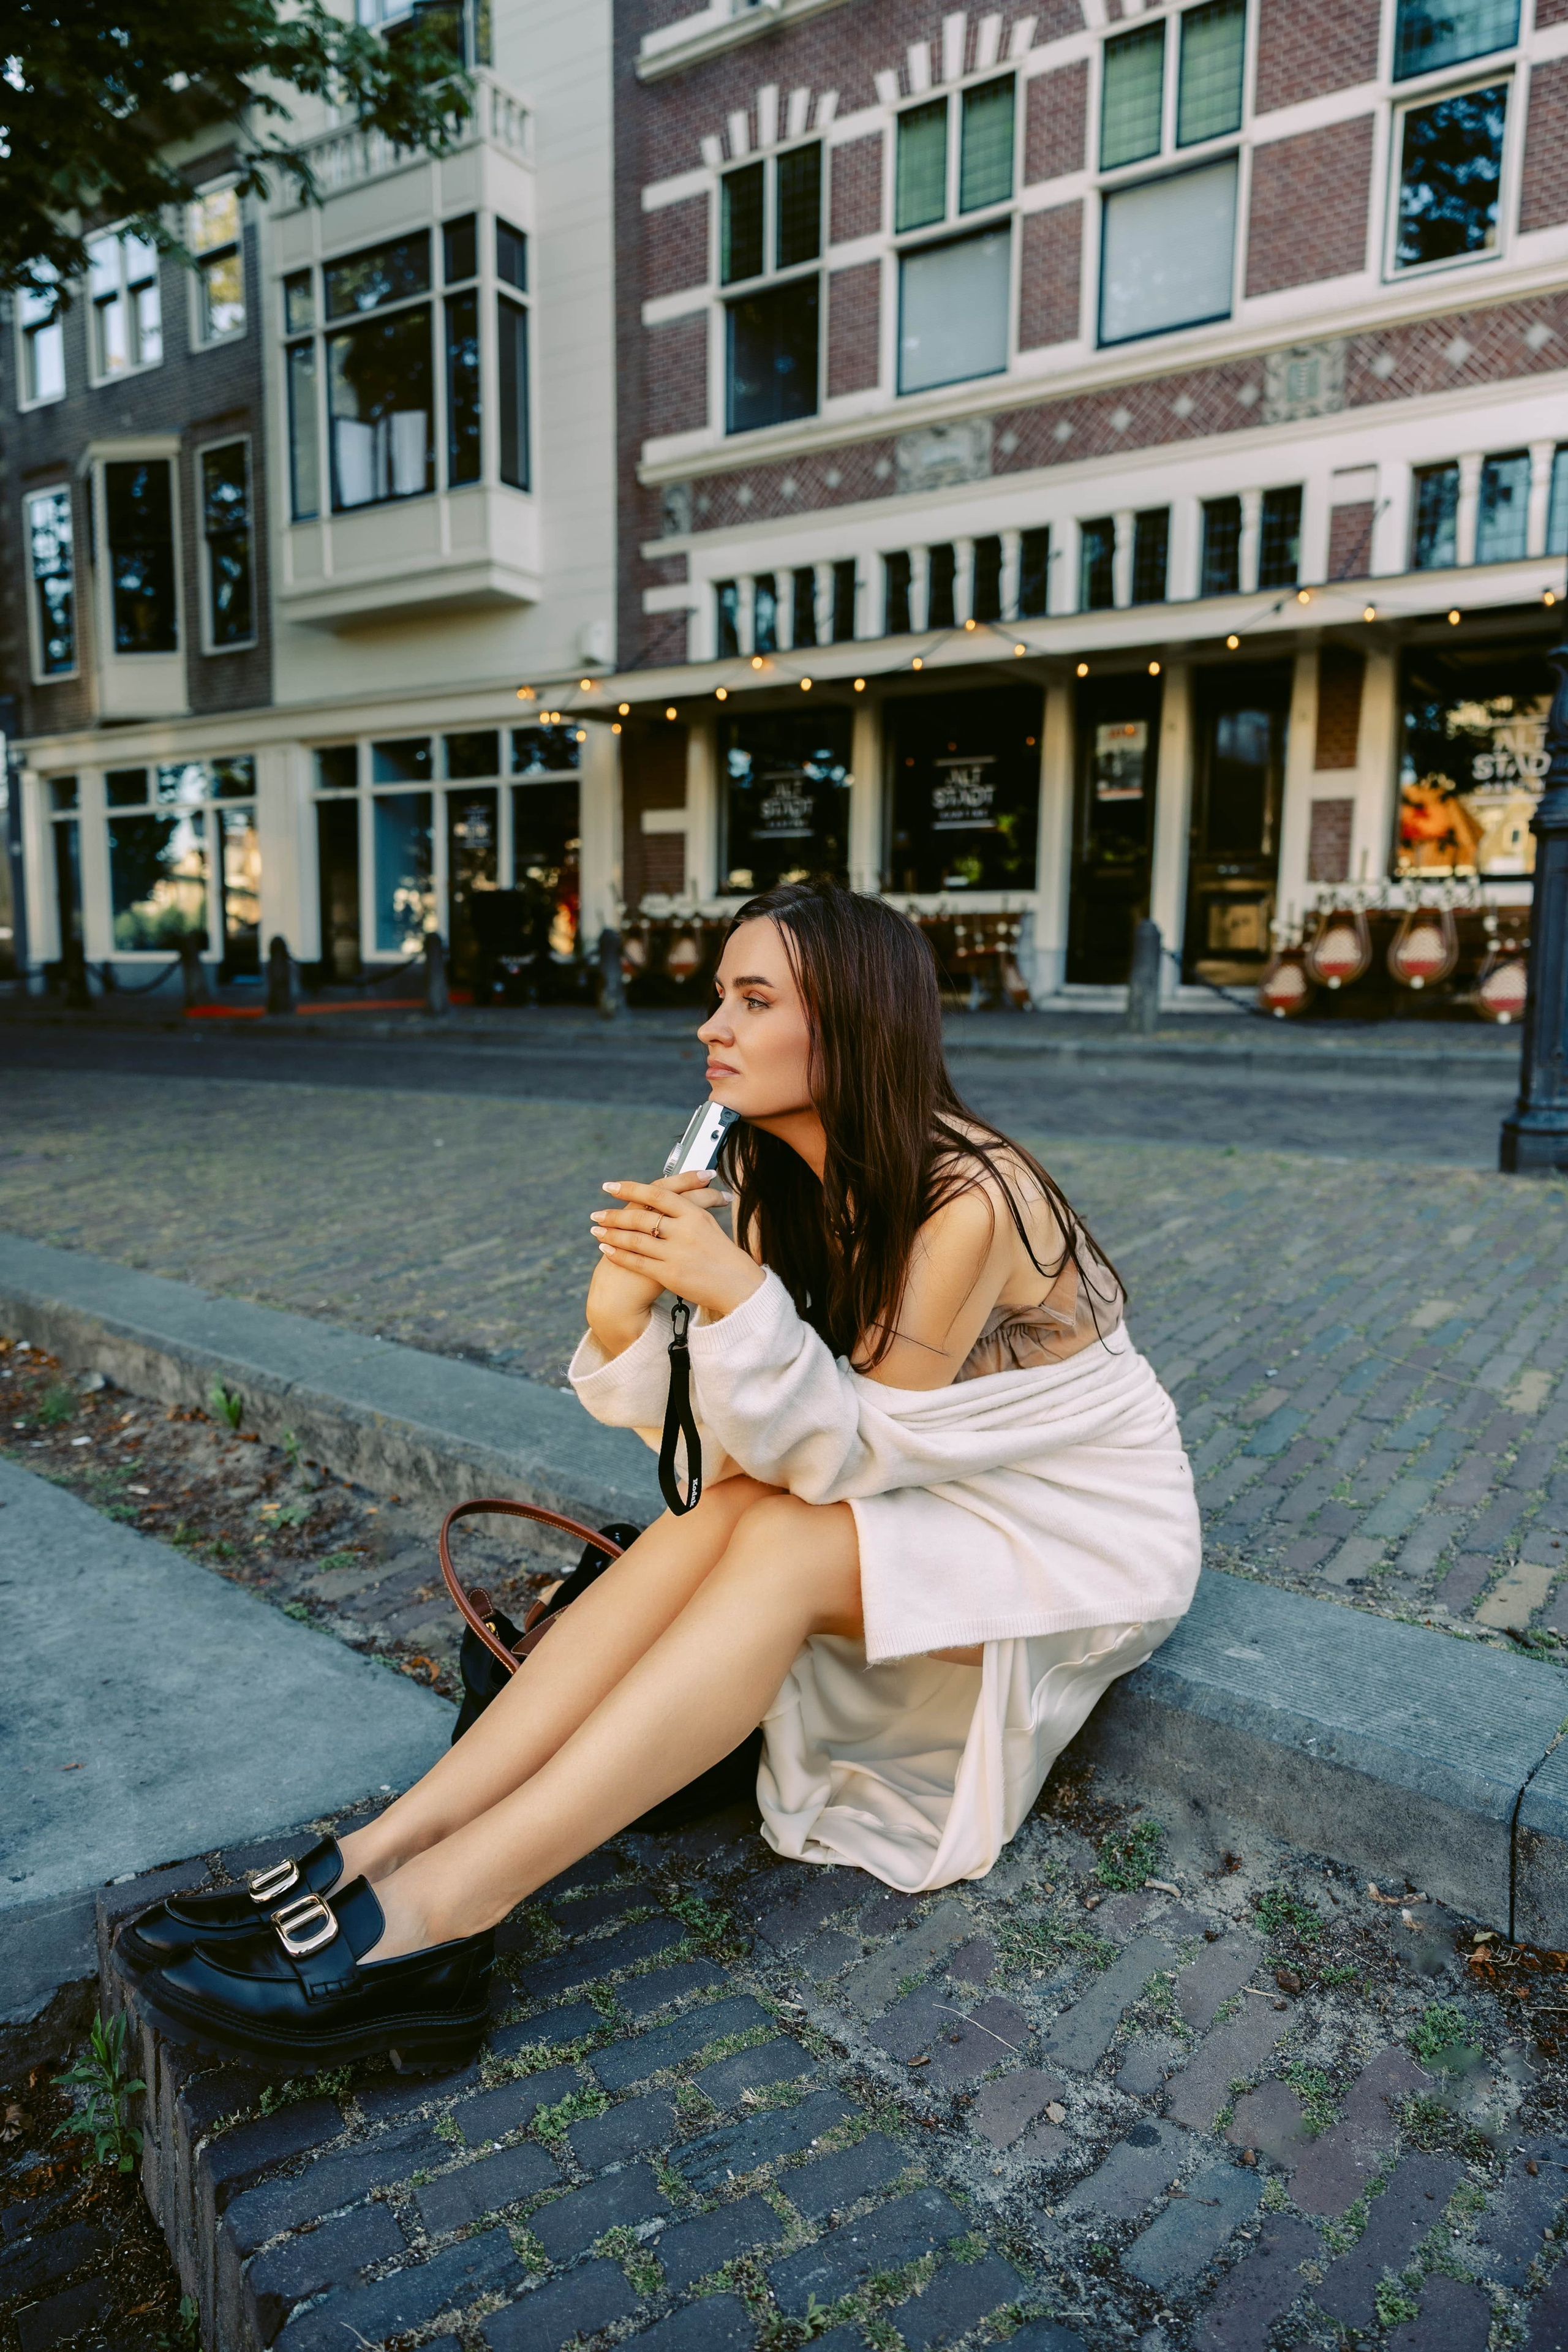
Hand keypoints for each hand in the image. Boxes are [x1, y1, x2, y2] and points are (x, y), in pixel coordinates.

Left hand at [591, 1169, 764, 1321]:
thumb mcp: (708, 1225)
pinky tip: (606, 1249)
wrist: (738, 1287)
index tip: (610, 1186)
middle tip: (596, 1213)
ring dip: (611, 1233)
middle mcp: (684, 1231)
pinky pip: (637, 1262)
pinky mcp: (670, 1274)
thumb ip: (687, 1209)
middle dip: (614, 1214)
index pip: (657, 1193)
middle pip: (641, 1216)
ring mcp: (676, 1253)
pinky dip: (618, 1254)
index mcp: (695, 1214)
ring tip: (596, 1229)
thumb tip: (664, 1195)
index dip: (630, 1188)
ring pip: (634, 1239)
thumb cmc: (723, 1255)